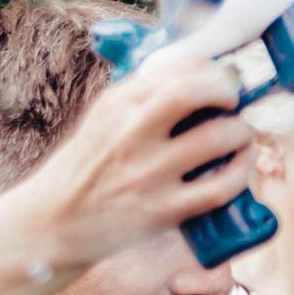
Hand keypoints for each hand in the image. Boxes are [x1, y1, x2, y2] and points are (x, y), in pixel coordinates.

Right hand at [7, 57, 253, 272]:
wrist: (52, 224)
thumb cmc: (82, 171)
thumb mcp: (100, 122)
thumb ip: (140, 102)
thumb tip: (198, 83)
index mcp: (114, 106)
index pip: (176, 70)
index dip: (211, 70)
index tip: (222, 79)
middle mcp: (129, 133)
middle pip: (194, 92)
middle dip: (228, 91)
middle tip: (234, 102)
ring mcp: (147, 173)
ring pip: (218, 138)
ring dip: (241, 133)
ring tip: (240, 135)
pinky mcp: (162, 211)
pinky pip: (220, 187)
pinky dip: (240, 173)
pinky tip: (237, 168)